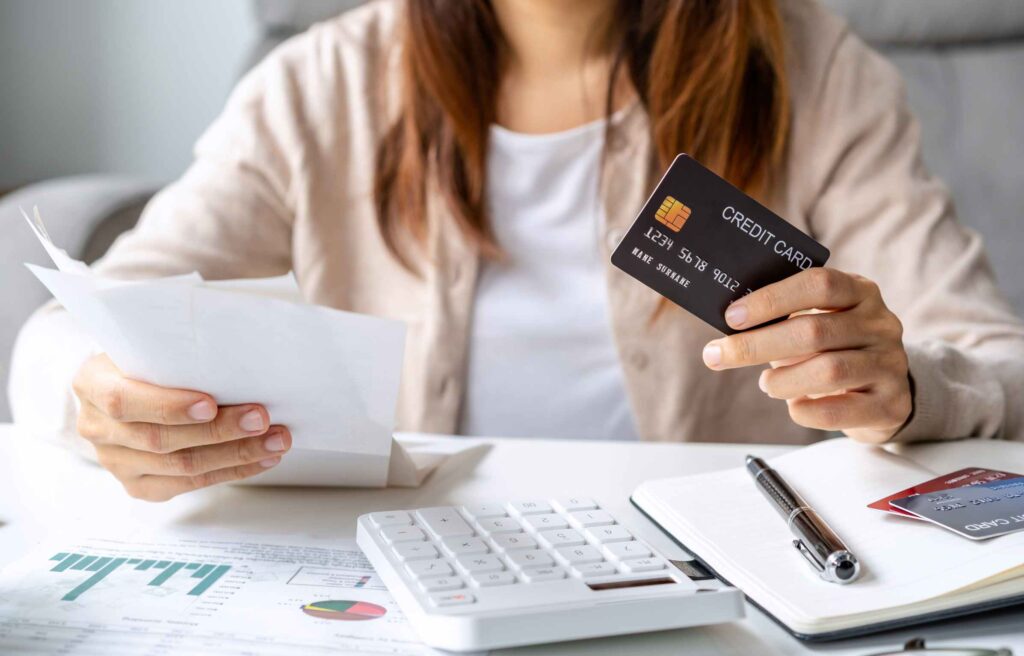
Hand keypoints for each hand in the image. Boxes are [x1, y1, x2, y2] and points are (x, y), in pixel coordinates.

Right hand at [72, 353, 290, 500]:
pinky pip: (188, 485)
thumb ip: (175, 351)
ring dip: (235, 454)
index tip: (211, 404)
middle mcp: (97, 427)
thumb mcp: (148, 343)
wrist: (123, 387)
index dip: (168, 406)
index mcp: (91, 383)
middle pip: (161, 439)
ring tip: (275, 441)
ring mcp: (116, 461)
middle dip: (219, 431)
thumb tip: (238, 351)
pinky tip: (261, 460)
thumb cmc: (145, 360)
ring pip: (180, 467)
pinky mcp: (138, 485)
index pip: (124, 401)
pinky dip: (231, 471)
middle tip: (262, 419)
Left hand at [701, 268, 911, 442]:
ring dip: (782, 379)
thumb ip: (786, 318)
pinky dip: (805, 411)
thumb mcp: (820, 323)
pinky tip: (794, 405)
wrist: (888, 392)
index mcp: (860, 292)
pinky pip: (839, 410)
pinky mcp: (890, 404)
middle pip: (814, 330)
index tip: (731, 317)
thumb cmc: (837, 351)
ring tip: (765, 383)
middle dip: (757, 344)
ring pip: (828, 370)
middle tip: (718, 354)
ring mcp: (890, 364)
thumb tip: (732, 327)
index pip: (818, 284)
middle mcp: (881, 324)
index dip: (771, 299)